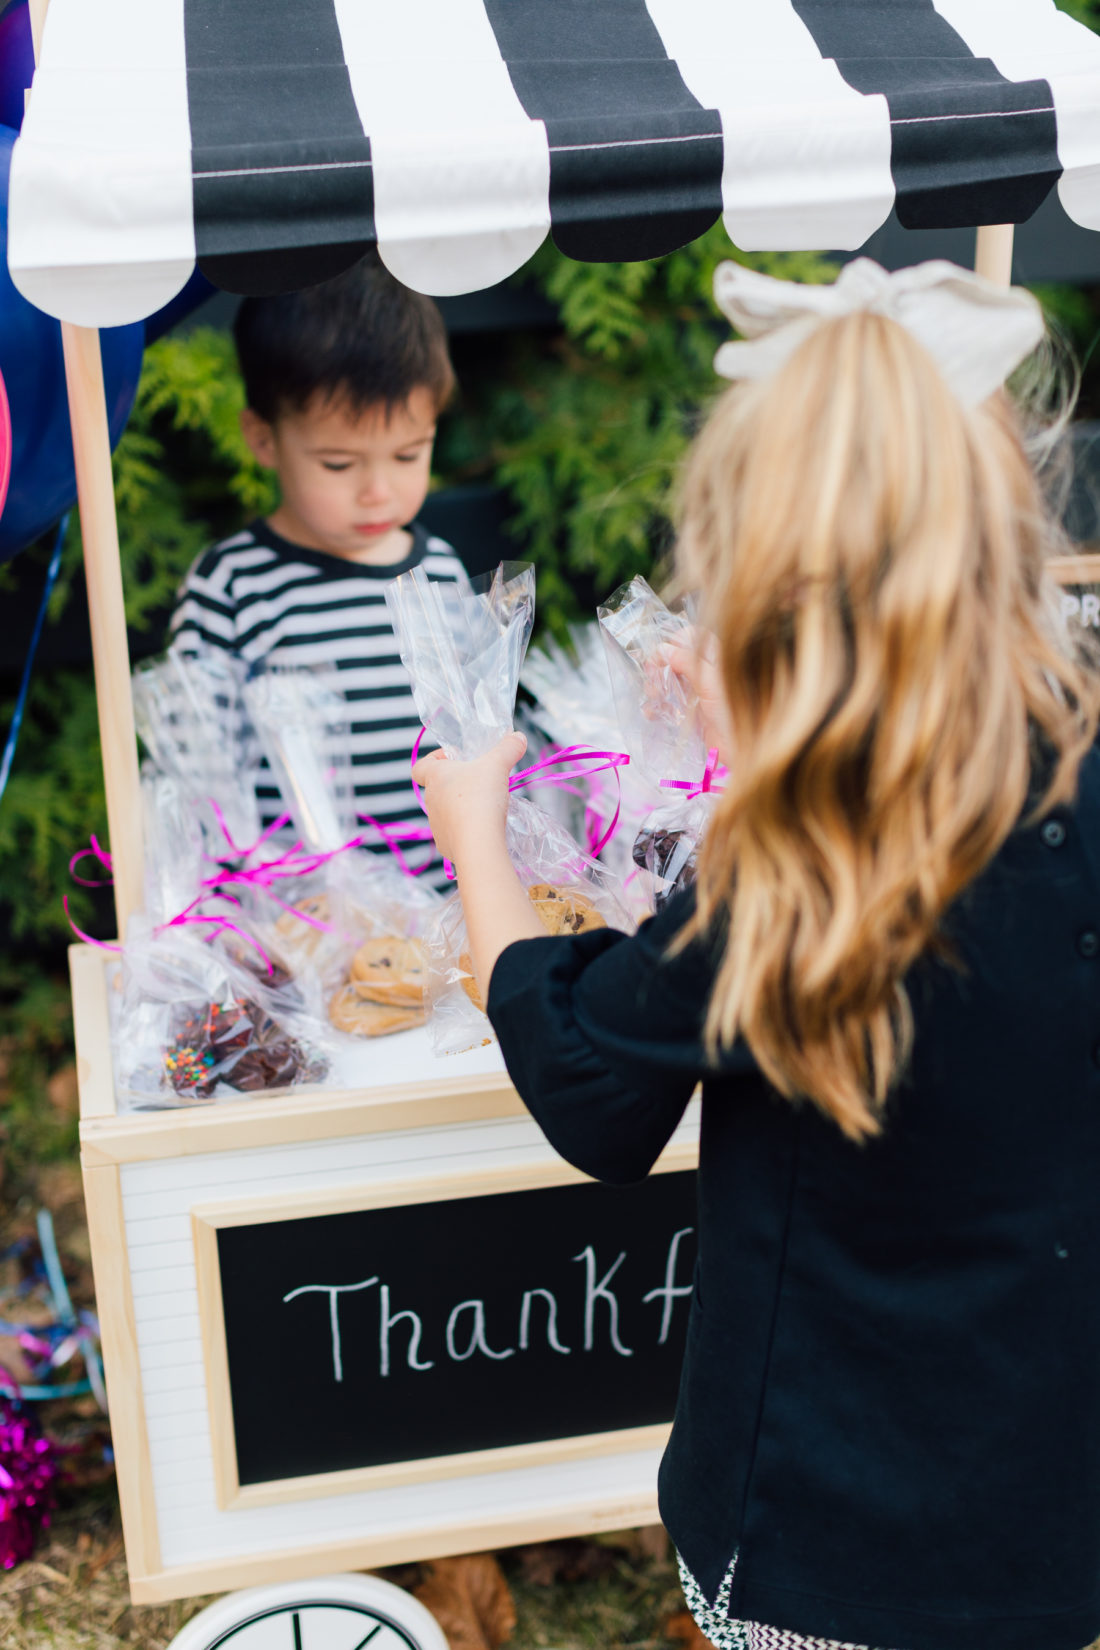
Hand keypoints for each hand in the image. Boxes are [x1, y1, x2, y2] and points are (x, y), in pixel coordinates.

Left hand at [411, 732, 526, 865]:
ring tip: (486, 807)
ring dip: (463, 808)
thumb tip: (519, 737)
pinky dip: (467, 830)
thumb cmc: (481, 796)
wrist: (477, 842)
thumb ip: (508, 748)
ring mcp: (436, 825)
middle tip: (481, 782)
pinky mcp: (446, 845)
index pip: (420, 767)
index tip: (454, 759)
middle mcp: (431, 801)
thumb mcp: (498, 765)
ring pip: (447, 812)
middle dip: (459, 784)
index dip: (434, 759)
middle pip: (439, 789)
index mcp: (436, 777)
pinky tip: (485, 829)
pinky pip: (455, 833)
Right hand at [664, 629, 732, 762]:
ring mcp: (698, 693)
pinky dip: (658, 707)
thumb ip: (687, 662)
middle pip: (676, 659)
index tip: (661, 654)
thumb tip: (663, 649)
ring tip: (653, 696)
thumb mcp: (710, 682)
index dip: (673, 641)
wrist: (741, 749)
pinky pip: (669, 705)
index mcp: (716, 659)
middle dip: (659, 665)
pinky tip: (652, 713)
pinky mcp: (691, 714)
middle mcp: (706, 673)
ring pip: (670, 681)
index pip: (691, 637)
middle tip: (651, 675)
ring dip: (656, 686)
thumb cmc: (733, 712)